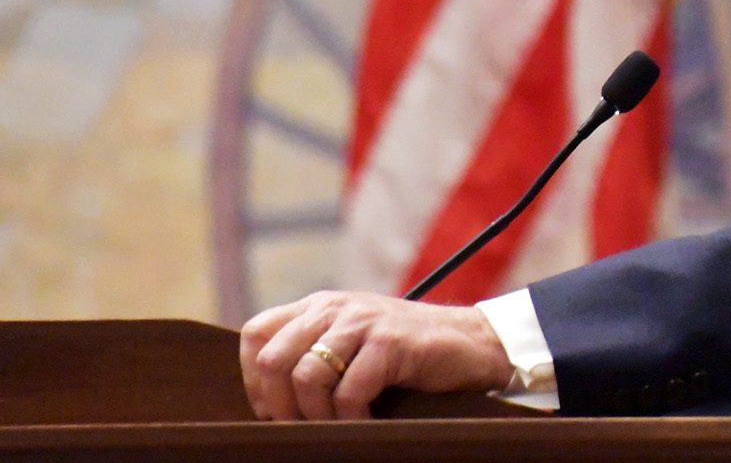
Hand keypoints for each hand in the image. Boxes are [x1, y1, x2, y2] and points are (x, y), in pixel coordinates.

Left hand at [239, 291, 512, 419]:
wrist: (472, 343)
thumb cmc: (408, 355)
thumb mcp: (353, 343)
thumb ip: (315, 353)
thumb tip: (269, 405)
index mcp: (319, 306)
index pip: (255, 334)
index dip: (253, 378)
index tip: (275, 409)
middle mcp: (335, 307)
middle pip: (273, 360)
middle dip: (281, 407)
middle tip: (303, 428)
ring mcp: (363, 322)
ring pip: (306, 377)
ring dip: (318, 417)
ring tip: (339, 428)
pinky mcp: (390, 342)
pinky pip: (349, 391)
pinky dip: (353, 419)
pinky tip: (368, 422)